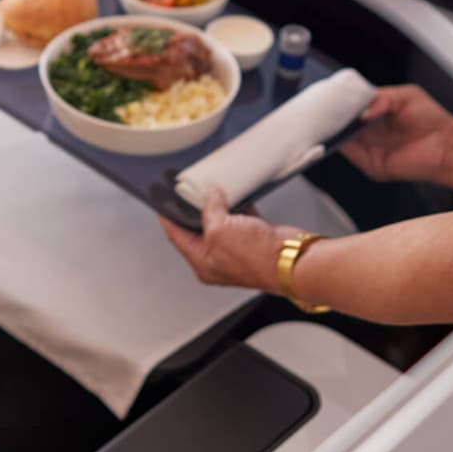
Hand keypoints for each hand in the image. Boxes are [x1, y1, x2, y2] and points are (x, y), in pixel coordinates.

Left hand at [160, 188, 303, 292]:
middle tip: (189, 191)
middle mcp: (219, 258)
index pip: (177, 237)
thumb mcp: (219, 230)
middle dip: (196, 209)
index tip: (162, 204)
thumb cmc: (256, 258)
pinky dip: (239, 206)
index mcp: (203, 262)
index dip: (168, 219)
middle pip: (200, 228)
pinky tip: (238, 194)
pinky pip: (242, 218)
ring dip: (220, 205)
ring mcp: (238, 249)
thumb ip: (211, 210)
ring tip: (214, 189)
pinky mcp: (255, 239)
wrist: (290, 259)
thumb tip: (211, 196)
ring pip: (222, 222)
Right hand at [338, 84, 452, 185]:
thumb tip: (362, 111)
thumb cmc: (434, 122)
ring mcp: (370, 149)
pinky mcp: (371, 164)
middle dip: (332, 114)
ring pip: (341, 138)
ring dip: (333, 128)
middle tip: (324, 105)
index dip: (340, 101)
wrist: (448, 147)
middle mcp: (371, 132)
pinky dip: (339, 143)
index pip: (350, 107)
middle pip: (342, 123)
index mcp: (377, 115)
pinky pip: (350, 154)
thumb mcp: (406, 96)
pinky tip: (338, 132)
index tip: (331, 95)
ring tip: (327, 116)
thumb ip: (381, 97)